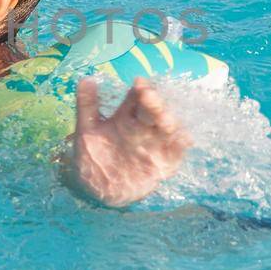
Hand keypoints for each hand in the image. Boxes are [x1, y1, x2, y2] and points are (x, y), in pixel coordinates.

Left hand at [65, 75, 191, 207]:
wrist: (98, 191)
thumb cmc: (92, 158)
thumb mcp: (86, 131)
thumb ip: (87, 106)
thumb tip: (86, 77)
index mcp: (126, 117)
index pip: (137, 98)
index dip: (141, 89)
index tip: (139, 83)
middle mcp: (143, 127)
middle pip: (154, 111)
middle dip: (155, 103)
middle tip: (150, 97)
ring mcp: (155, 145)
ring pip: (167, 129)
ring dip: (169, 122)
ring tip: (166, 120)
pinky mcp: (164, 163)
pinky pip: (176, 153)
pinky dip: (182, 145)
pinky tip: (184, 139)